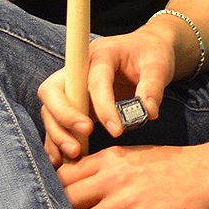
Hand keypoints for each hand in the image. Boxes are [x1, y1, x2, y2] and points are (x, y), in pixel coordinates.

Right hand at [37, 19, 181, 164]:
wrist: (147, 49)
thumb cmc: (151, 55)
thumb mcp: (158, 66)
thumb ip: (153, 88)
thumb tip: (148, 113)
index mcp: (101, 54)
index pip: (94, 80)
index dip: (103, 106)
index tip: (117, 131)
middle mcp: (79, 69)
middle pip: (54, 91)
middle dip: (64, 118)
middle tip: (82, 140)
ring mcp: (73, 87)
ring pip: (50, 109)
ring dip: (57, 133)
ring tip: (74, 154)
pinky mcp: (75, 104)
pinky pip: (56, 121)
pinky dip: (55, 140)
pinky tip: (60, 159)